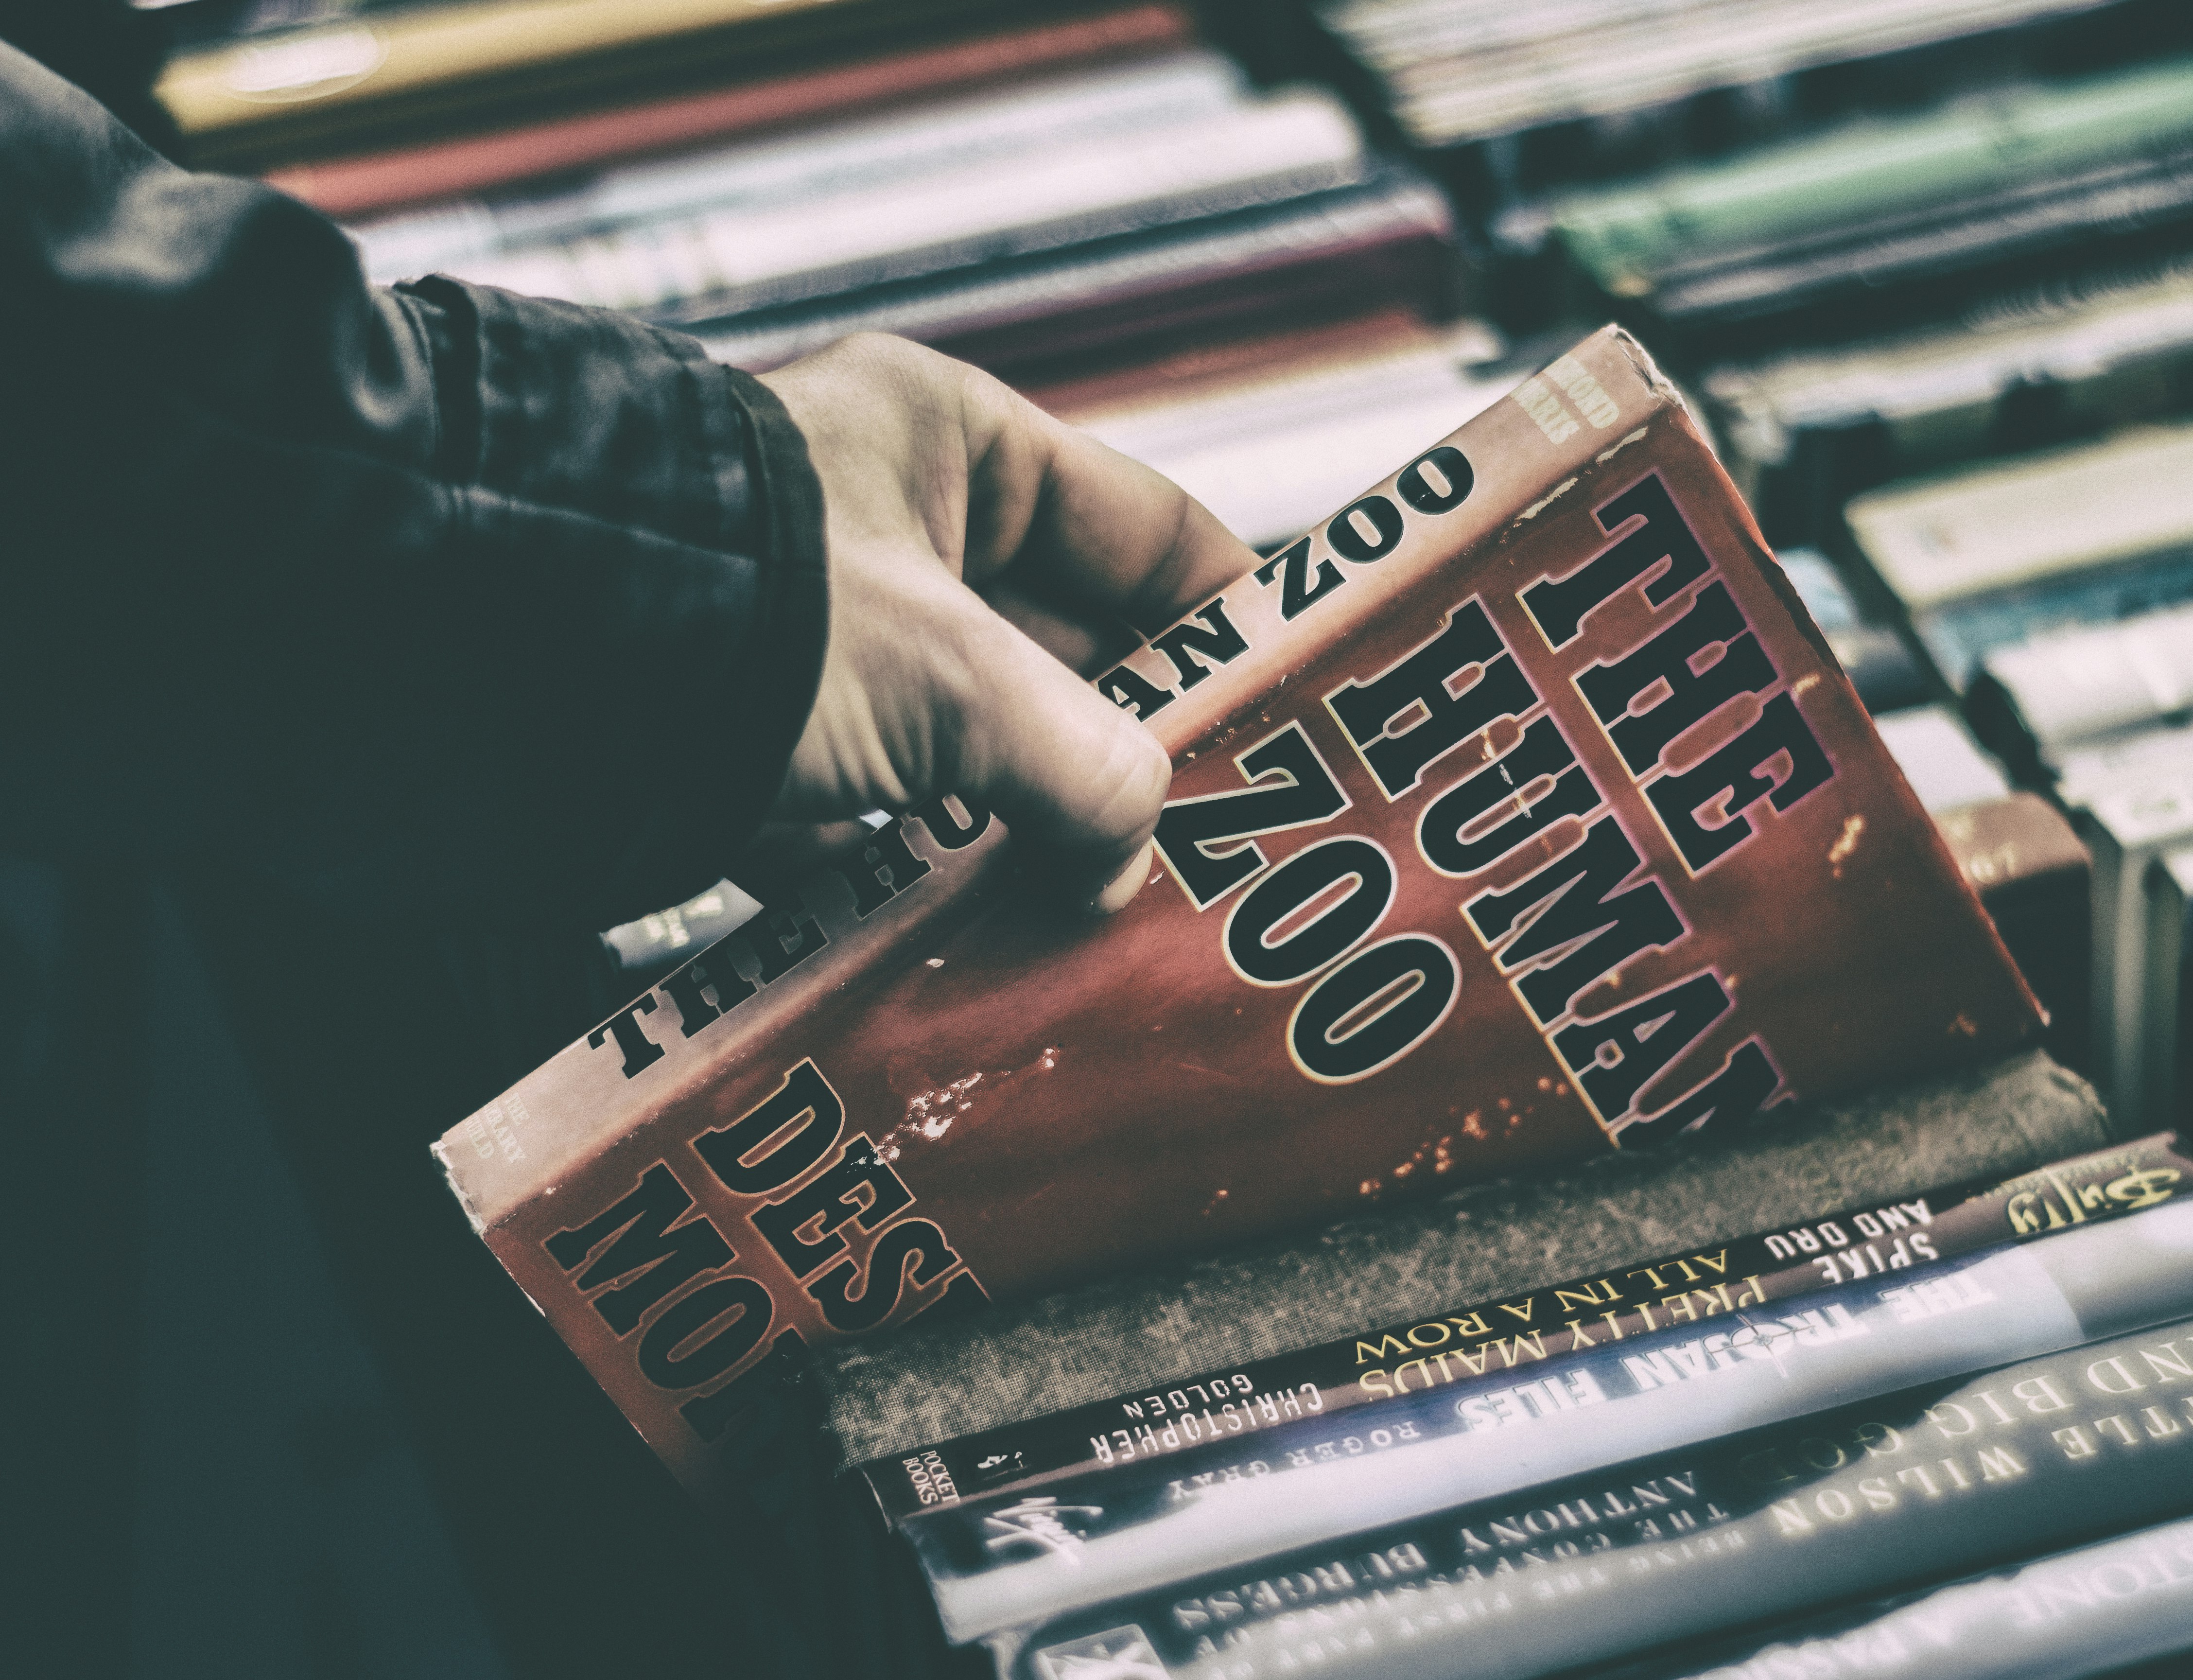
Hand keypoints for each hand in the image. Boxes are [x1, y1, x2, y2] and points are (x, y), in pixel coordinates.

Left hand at [754, 334, 1256, 910]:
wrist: (500, 680)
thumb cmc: (742, 617)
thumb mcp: (952, 683)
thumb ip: (1082, 767)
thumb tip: (1129, 859)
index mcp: (955, 447)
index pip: (1146, 529)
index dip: (1233, 621)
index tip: (1302, 710)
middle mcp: (899, 531)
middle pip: (1070, 652)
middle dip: (1135, 754)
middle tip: (1221, 847)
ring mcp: (833, 640)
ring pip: (982, 745)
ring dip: (1041, 831)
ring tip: (1125, 915)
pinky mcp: (769, 741)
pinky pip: (893, 816)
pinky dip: (939, 878)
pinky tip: (1003, 942)